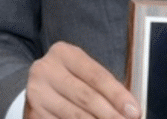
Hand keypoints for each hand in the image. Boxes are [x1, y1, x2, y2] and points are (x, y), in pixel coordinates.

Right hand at [25, 42, 139, 118]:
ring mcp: (37, 93)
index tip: (134, 111)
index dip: (117, 95)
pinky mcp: (32, 114)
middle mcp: (46, 70)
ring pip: (74, 115)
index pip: (96, 76)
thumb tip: (128, 106)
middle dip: (110, 114)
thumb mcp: (82, 70)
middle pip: (86, 97)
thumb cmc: (70, 78)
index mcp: (64, 53)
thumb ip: (102, 84)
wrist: (37, 86)